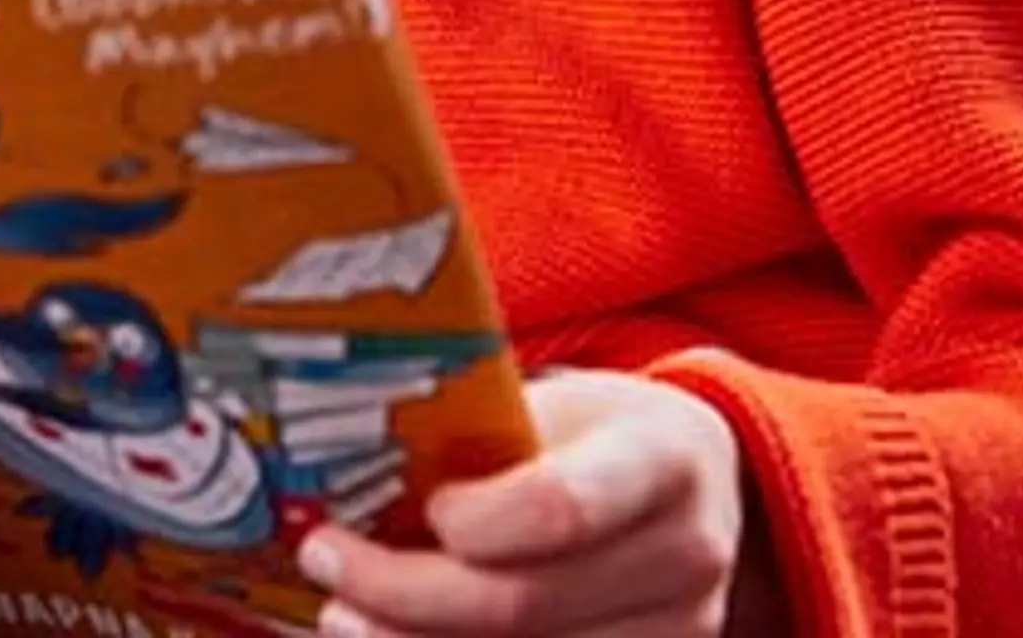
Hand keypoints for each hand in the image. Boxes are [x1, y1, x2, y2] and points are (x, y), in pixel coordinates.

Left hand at [298, 372, 761, 636]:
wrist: (696, 490)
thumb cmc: (596, 437)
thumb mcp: (554, 406)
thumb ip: (475, 437)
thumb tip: (336, 462)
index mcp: (663, 459)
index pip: (561, 508)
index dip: (473, 521)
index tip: (416, 506)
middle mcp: (685, 557)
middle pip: (525, 605)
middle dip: (404, 594)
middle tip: (326, 566)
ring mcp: (679, 633)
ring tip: (344, 618)